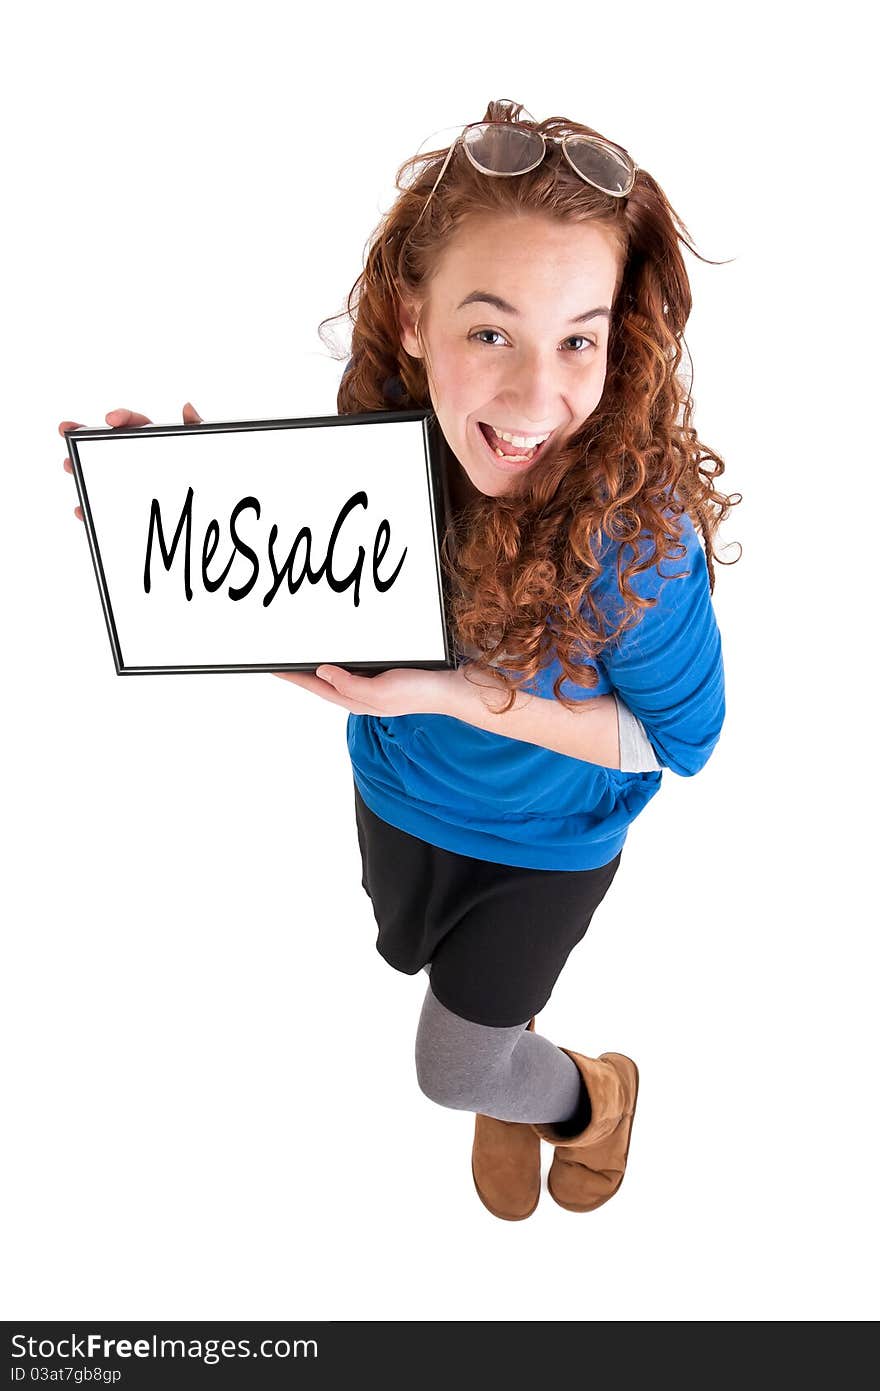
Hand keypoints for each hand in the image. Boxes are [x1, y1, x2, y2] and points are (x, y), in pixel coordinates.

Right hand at [60, 402, 203, 520]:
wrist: (220, 506)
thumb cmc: (210, 471)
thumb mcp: (208, 450)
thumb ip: (199, 431)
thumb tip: (187, 407)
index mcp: (159, 441)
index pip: (137, 423)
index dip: (123, 417)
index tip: (110, 419)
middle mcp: (140, 459)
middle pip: (109, 445)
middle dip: (86, 438)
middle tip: (66, 430)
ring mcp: (132, 483)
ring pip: (102, 475)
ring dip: (82, 469)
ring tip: (70, 465)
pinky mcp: (130, 507)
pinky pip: (108, 508)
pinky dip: (93, 510)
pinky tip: (83, 510)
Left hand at [272, 662, 472, 717]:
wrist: (449, 688)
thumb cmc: (419, 693)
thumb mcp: (380, 691)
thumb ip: (350, 683)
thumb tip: (323, 671)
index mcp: (355, 699)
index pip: (315, 685)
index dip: (293, 676)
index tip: (273, 667)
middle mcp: (359, 694)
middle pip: (321, 682)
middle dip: (300, 673)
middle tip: (280, 662)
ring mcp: (371, 685)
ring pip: (335, 675)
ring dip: (316, 667)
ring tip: (299, 659)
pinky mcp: (382, 676)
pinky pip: (351, 668)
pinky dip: (338, 662)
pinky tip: (336, 657)